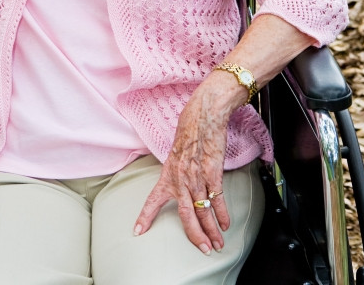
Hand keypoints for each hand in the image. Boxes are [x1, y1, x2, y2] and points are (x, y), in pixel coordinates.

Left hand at [134, 84, 230, 253]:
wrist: (203, 116)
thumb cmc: (189, 131)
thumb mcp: (175, 152)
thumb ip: (176, 171)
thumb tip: (180, 185)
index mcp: (168, 174)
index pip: (153, 199)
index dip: (145, 216)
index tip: (138, 231)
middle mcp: (181, 179)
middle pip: (187, 215)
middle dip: (195, 235)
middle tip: (202, 248)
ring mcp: (198, 178)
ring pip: (204, 211)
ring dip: (212, 230)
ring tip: (217, 243)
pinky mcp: (213, 174)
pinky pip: (218, 200)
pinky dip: (223, 214)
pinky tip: (225, 224)